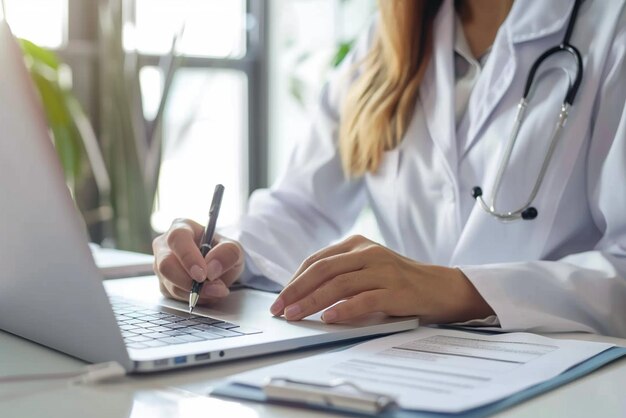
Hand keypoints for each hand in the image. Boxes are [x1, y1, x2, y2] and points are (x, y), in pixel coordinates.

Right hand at [152, 218, 244, 304]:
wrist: (219, 266)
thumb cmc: (221, 251)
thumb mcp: (234, 248)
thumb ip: (228, 253)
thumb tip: (212, 268)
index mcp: (182, 227)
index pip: (178, 238)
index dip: (188, 257)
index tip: (203, 274)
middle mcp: (166, 245)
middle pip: (166, 264)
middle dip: (189, 281)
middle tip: (213, 287)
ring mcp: (161, 265)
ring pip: (170, 284)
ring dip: (196, 292)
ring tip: (217, 289)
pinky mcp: (163, 283)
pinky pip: (173, 296)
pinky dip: (193, 298)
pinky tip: (206, 292)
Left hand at [270, 235, 493, 323]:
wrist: (441, 287)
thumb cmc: (398, 282)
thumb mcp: (367, 270)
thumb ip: (340, 276)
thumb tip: (302, 297)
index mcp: (357, 245)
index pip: (316, 260)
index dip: (295, 280)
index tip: (280, 298)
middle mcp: (368, 253)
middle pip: (323, 270)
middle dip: (296, 290)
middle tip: (279, 309)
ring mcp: (383, 270)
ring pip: (339, 284)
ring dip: (312, 301)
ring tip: (295, 316)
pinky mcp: (396, 290)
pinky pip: (364, 299)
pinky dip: (344, 309)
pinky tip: (329, 319)